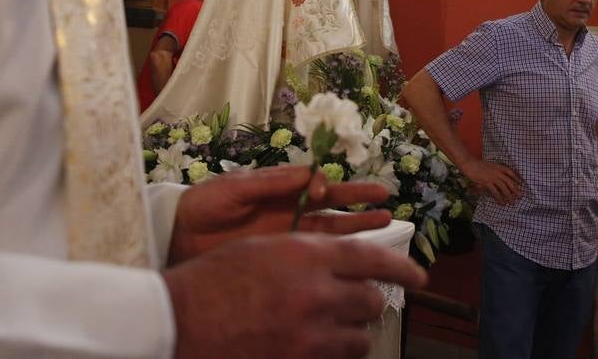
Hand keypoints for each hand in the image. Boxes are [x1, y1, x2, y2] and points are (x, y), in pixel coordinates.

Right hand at [165, 232, 427, 358]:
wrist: (177, 322)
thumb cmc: (213, 279)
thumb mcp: (263, 248)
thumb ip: (308, 253)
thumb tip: (342, 259)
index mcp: (307, 254)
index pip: (374, 259)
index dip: (403, 268)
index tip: (420, 276)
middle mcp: (316, 293)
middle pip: (370, 300)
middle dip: (367, 302)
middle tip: (358, 303)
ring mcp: (310, 334)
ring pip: (360, 336)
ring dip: (354, 331)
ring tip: (335, 328)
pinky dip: (336, 352)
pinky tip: (321, 345)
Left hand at [168, 165, 395, 263]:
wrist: (175, 240)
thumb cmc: (201, 206)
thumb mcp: (234, 188)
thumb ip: (271, 182)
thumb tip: (309, 172)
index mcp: (277, 190)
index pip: (315, 185)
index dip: (330, 186)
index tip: (331, 190)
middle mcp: (287, 213)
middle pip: (331, 208)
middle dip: (358, 203)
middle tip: (386, 200)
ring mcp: (285, 238)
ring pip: (329, 233)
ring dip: (356, 227)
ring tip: (386, 222)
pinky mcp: (280, 261)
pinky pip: (313, 258)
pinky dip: (335, 256)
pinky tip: (356, 256)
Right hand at [460, 157, 522, 203]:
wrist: (469, 164)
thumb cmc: (478, 165)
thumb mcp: (490, 166)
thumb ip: (496, 171)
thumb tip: (500, 178)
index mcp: (499, 166)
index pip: (511, 172)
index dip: (517, 178)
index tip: (521, 183)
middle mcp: (498, 172)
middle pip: (510, 182)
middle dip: (516, 189)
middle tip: (520, 196)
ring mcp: (493, 177)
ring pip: (504, 188)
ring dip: (509, 196)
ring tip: (512, 202)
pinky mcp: (487, 182)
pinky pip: (495, 192)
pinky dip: (499, 198)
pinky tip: (501, 203)